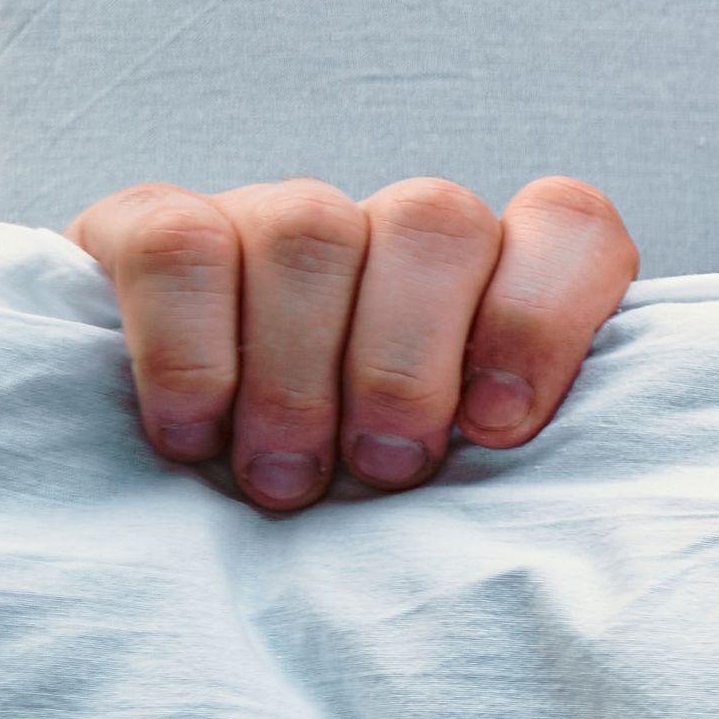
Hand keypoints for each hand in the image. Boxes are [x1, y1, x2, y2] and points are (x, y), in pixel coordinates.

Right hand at [76, 176, 634, 511]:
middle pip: (435, 223)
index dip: (542, 317)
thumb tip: (545, 493)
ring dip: (301, 373)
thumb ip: (506, 461)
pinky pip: (179, 249)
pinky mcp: (151, 223)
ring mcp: (273, 215)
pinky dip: (191, 355)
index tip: (500, 429)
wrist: (164, 489)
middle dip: (410, 366)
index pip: (567, 226)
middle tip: (384, 473)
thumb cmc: (354, 503)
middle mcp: (389, 230)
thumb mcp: (454, 488)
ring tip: (287, 481)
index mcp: (492, 277)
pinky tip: (193, 436)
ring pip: (312, 230)